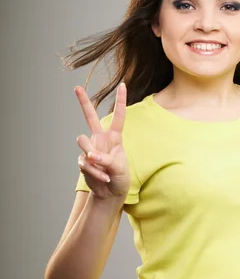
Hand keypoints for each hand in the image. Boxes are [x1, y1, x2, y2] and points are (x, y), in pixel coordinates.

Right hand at [75, 82, 130, 199]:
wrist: (110, 193)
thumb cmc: (120, 178)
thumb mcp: (119, 169)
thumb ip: (106, 160)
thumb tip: (90, 156)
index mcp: (114, 138)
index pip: (118, 117)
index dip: (120, 101)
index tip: (123, 85)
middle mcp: (101, 139)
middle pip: (90, 117)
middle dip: (83, 102)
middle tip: (76, 87)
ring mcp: (90, 149)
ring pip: (82, 141)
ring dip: (91, 155)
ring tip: (101, 167)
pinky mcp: (82, 160)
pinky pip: (84, 161)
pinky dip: (94, 172)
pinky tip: (102, 178)